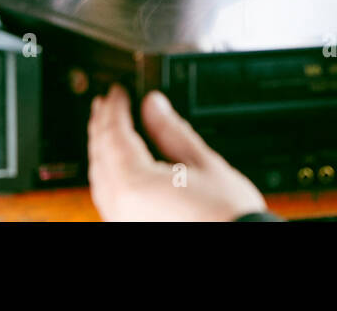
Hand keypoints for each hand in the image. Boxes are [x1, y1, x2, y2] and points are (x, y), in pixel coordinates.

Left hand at [87, 85, 267, 220]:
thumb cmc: (224, 217)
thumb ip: (171, 131)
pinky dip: (108, 173)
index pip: (114, 135)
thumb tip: (154, 105)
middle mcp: (119, 205)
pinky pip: (107, 196)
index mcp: (134, 184)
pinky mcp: (127, 227)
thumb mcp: (203, 163)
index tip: (118, 91)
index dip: (115, 108)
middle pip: (100, 156)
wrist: (237, 245)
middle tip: (106, 103)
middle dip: (101, 126)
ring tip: (106, 129)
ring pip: (99, 178)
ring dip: (101, 149)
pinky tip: (116, 166)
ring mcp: (121, 219)